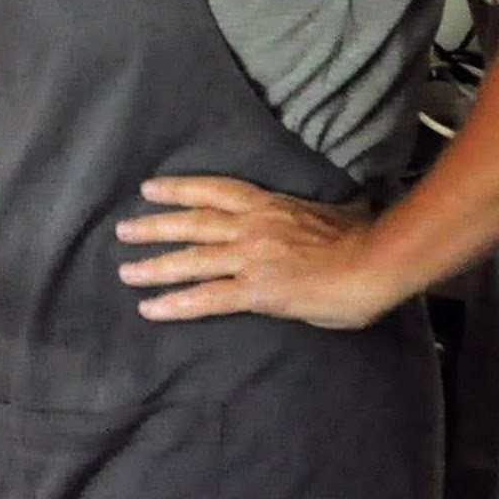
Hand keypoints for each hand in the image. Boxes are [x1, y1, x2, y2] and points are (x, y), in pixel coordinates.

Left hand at [115, 174, 402, 328]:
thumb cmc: (363, 240)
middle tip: (123, 230)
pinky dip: (176, 303)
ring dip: (154, 265)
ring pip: (192, 259)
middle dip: (154, 226)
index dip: (180, 189)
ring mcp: (251, 258)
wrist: (375, 264)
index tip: (150, 189)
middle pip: (193, 223)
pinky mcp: (256, 291)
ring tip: (126, 272)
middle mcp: (252, 226)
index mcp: (270, 205)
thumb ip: (307, 215)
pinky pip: (207, 298)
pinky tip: (152, 309)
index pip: (215, 190)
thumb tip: (315, 215)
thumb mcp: (332, 213)